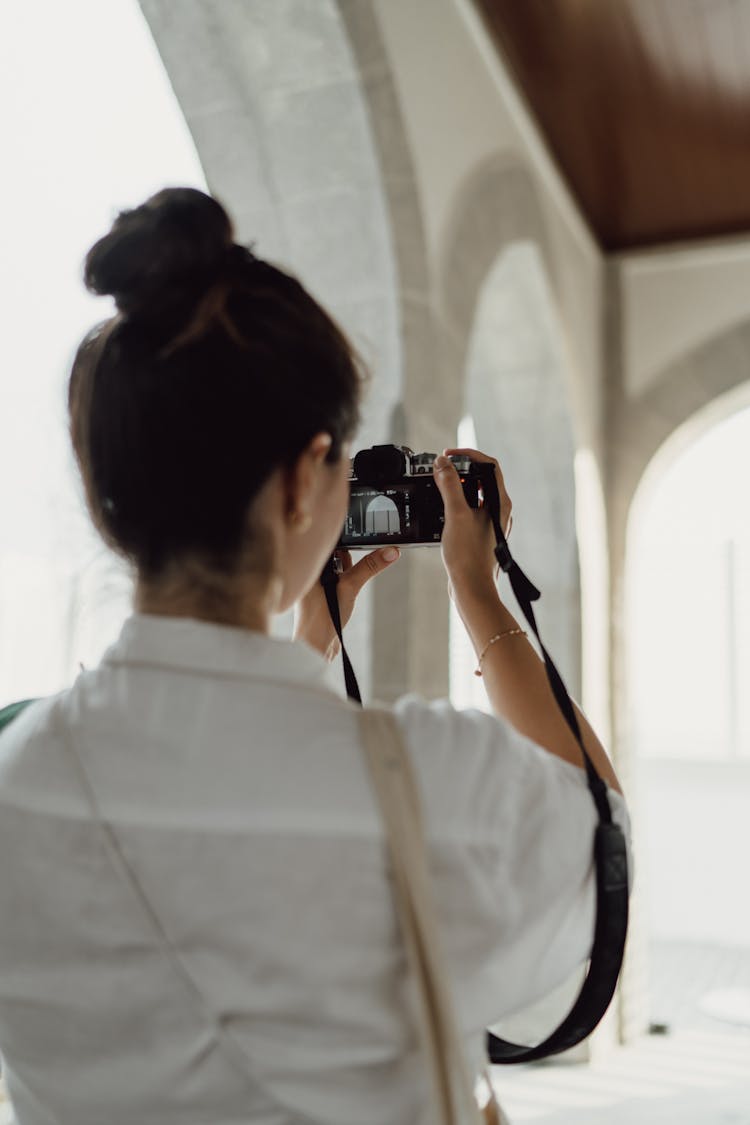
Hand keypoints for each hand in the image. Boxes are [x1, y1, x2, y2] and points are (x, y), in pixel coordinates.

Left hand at [293, 546, 400, 659]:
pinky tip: (345, 591)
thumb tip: (390, 551)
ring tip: (344, 585)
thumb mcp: (349, 587)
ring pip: (336, 562)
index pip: (326, 539)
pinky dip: (346, 578)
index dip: (343, 535)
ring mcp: (314, 579)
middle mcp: (308, 568)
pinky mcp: (321, 588)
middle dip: (346, 554)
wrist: (316, 646)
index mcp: (306, 562)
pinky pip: (337, 575)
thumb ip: (369, 567)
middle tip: (349, 567)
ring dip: (348, 568)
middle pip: (333, 549)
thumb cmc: (321, 617)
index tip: (360, 534)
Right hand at [433, 447, 511, 599]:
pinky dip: (454, 505)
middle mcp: (499, 511)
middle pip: (481, 478)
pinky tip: (440, 511)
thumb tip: (442, 463)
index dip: (469, 454)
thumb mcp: (456, 514)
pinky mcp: (479, 534)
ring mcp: (490, 523)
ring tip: (437, 487)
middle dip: (460, 470)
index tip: (448, 455)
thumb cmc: (468, 555)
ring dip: (456, 487)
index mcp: (499, 502)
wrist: (471, 588)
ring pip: (473, 495)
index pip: (489, 465)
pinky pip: (468, 511)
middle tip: (440, 469)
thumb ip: (449, 485)